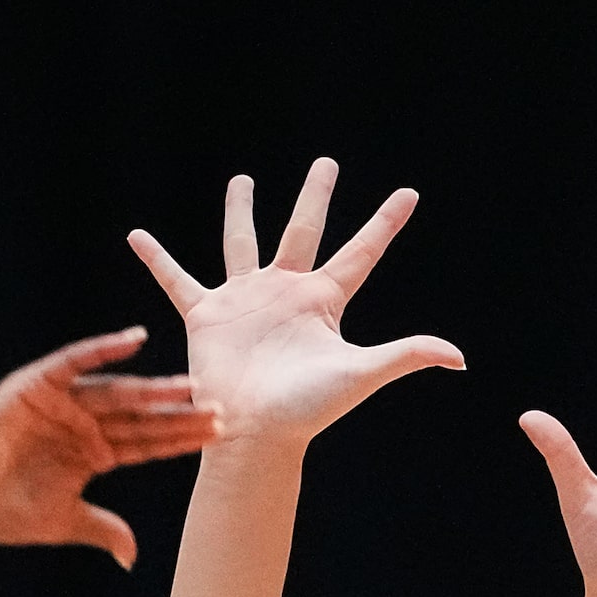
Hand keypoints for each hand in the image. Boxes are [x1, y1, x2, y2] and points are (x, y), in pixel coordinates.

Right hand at [0, 327, 219, 569]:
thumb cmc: (4, 511)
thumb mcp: (64, 522)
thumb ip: (102, 529)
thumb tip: (132, 556)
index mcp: (92, 454)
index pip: (146, 444)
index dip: (180, 440)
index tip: (219, 435)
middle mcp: (83, 424)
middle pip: (141, 417)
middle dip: (179, 415)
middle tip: (222, 408)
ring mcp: (63, 402)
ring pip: (117, 392)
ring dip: (153, 389)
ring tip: (190, 387)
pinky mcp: (38, 384)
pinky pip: (74, 361)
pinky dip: (102, 349)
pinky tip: (135, 339)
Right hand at [127, 158, 461, 449]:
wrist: (253, 433)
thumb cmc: (307, 410)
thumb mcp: (360, 374)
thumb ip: (406, 355)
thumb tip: (459, 358)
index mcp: (323, 301)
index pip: (362, 252)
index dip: (386, 223)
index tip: (409, 194)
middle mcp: (286, 293)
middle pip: (304, 230)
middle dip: (316, 196)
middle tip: (326, 163)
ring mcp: (246, 301)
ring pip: (243, 243)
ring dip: (241, 212)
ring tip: (242, 181)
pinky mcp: (207, 315)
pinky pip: (176, 280)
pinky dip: (157, 260)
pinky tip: (137, 236)